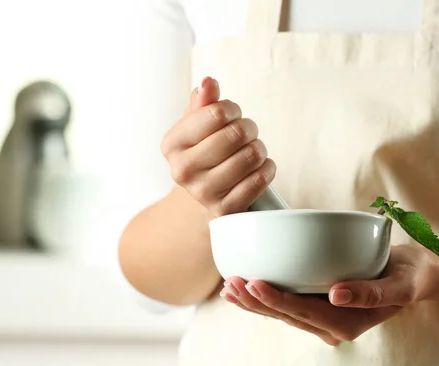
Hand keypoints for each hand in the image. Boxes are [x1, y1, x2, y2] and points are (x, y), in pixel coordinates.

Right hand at [160, 77, 275, 216]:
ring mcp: (203, 193)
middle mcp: (182, 170)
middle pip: (236, 134)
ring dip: (259, 149)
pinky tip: (260, 168)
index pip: (216, 113)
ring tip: (252, 151)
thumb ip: (204, 101)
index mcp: (172, 144)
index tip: (232, 115)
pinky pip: (259, 180)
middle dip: (248, 128)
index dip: (232, 109)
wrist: (208, 193)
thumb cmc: (206, 150)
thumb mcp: (198, 125)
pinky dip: (267, 169)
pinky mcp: (225, 209)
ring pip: (251, 156)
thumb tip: (208, 83)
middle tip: (246, 133)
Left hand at [219, 245, 434, 345]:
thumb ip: (372, 292)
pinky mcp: (318, 306)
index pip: (304, 312)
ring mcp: (323, 318)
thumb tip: (336, 295)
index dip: (277, 299)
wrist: (415, 277)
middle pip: (286, 315)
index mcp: (347, 323)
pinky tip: (246, 287)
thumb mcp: (401, 283)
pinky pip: (287, 305)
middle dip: (256, 301)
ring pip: (282, 313)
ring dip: (254, 301)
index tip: (255, 283)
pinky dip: (265, 296)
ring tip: (229, 287)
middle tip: (231, 285)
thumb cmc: (408, 276)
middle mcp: (331, 326)